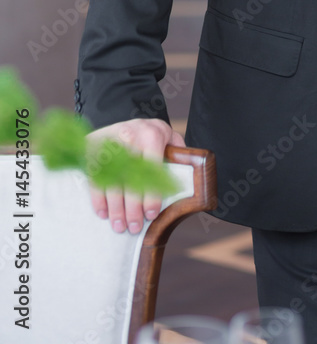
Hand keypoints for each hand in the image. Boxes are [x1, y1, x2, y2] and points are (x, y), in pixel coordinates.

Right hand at [86, 118, 185, 233]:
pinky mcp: (93, 148)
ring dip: (115, 207)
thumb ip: (178, 155)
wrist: (125, 118)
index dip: (152, 194)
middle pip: (131, 178)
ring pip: (111, 180)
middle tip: (134, 228)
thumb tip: (193, 177)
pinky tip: (103, 213)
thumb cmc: (151, 134)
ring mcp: (109, 141)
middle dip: (132, 207)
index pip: (152, 169)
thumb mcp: (169, 137)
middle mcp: (130, 136)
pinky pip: (94, 176)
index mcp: (152, 134)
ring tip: (119, 226)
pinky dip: (98, 197)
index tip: (151, 214)